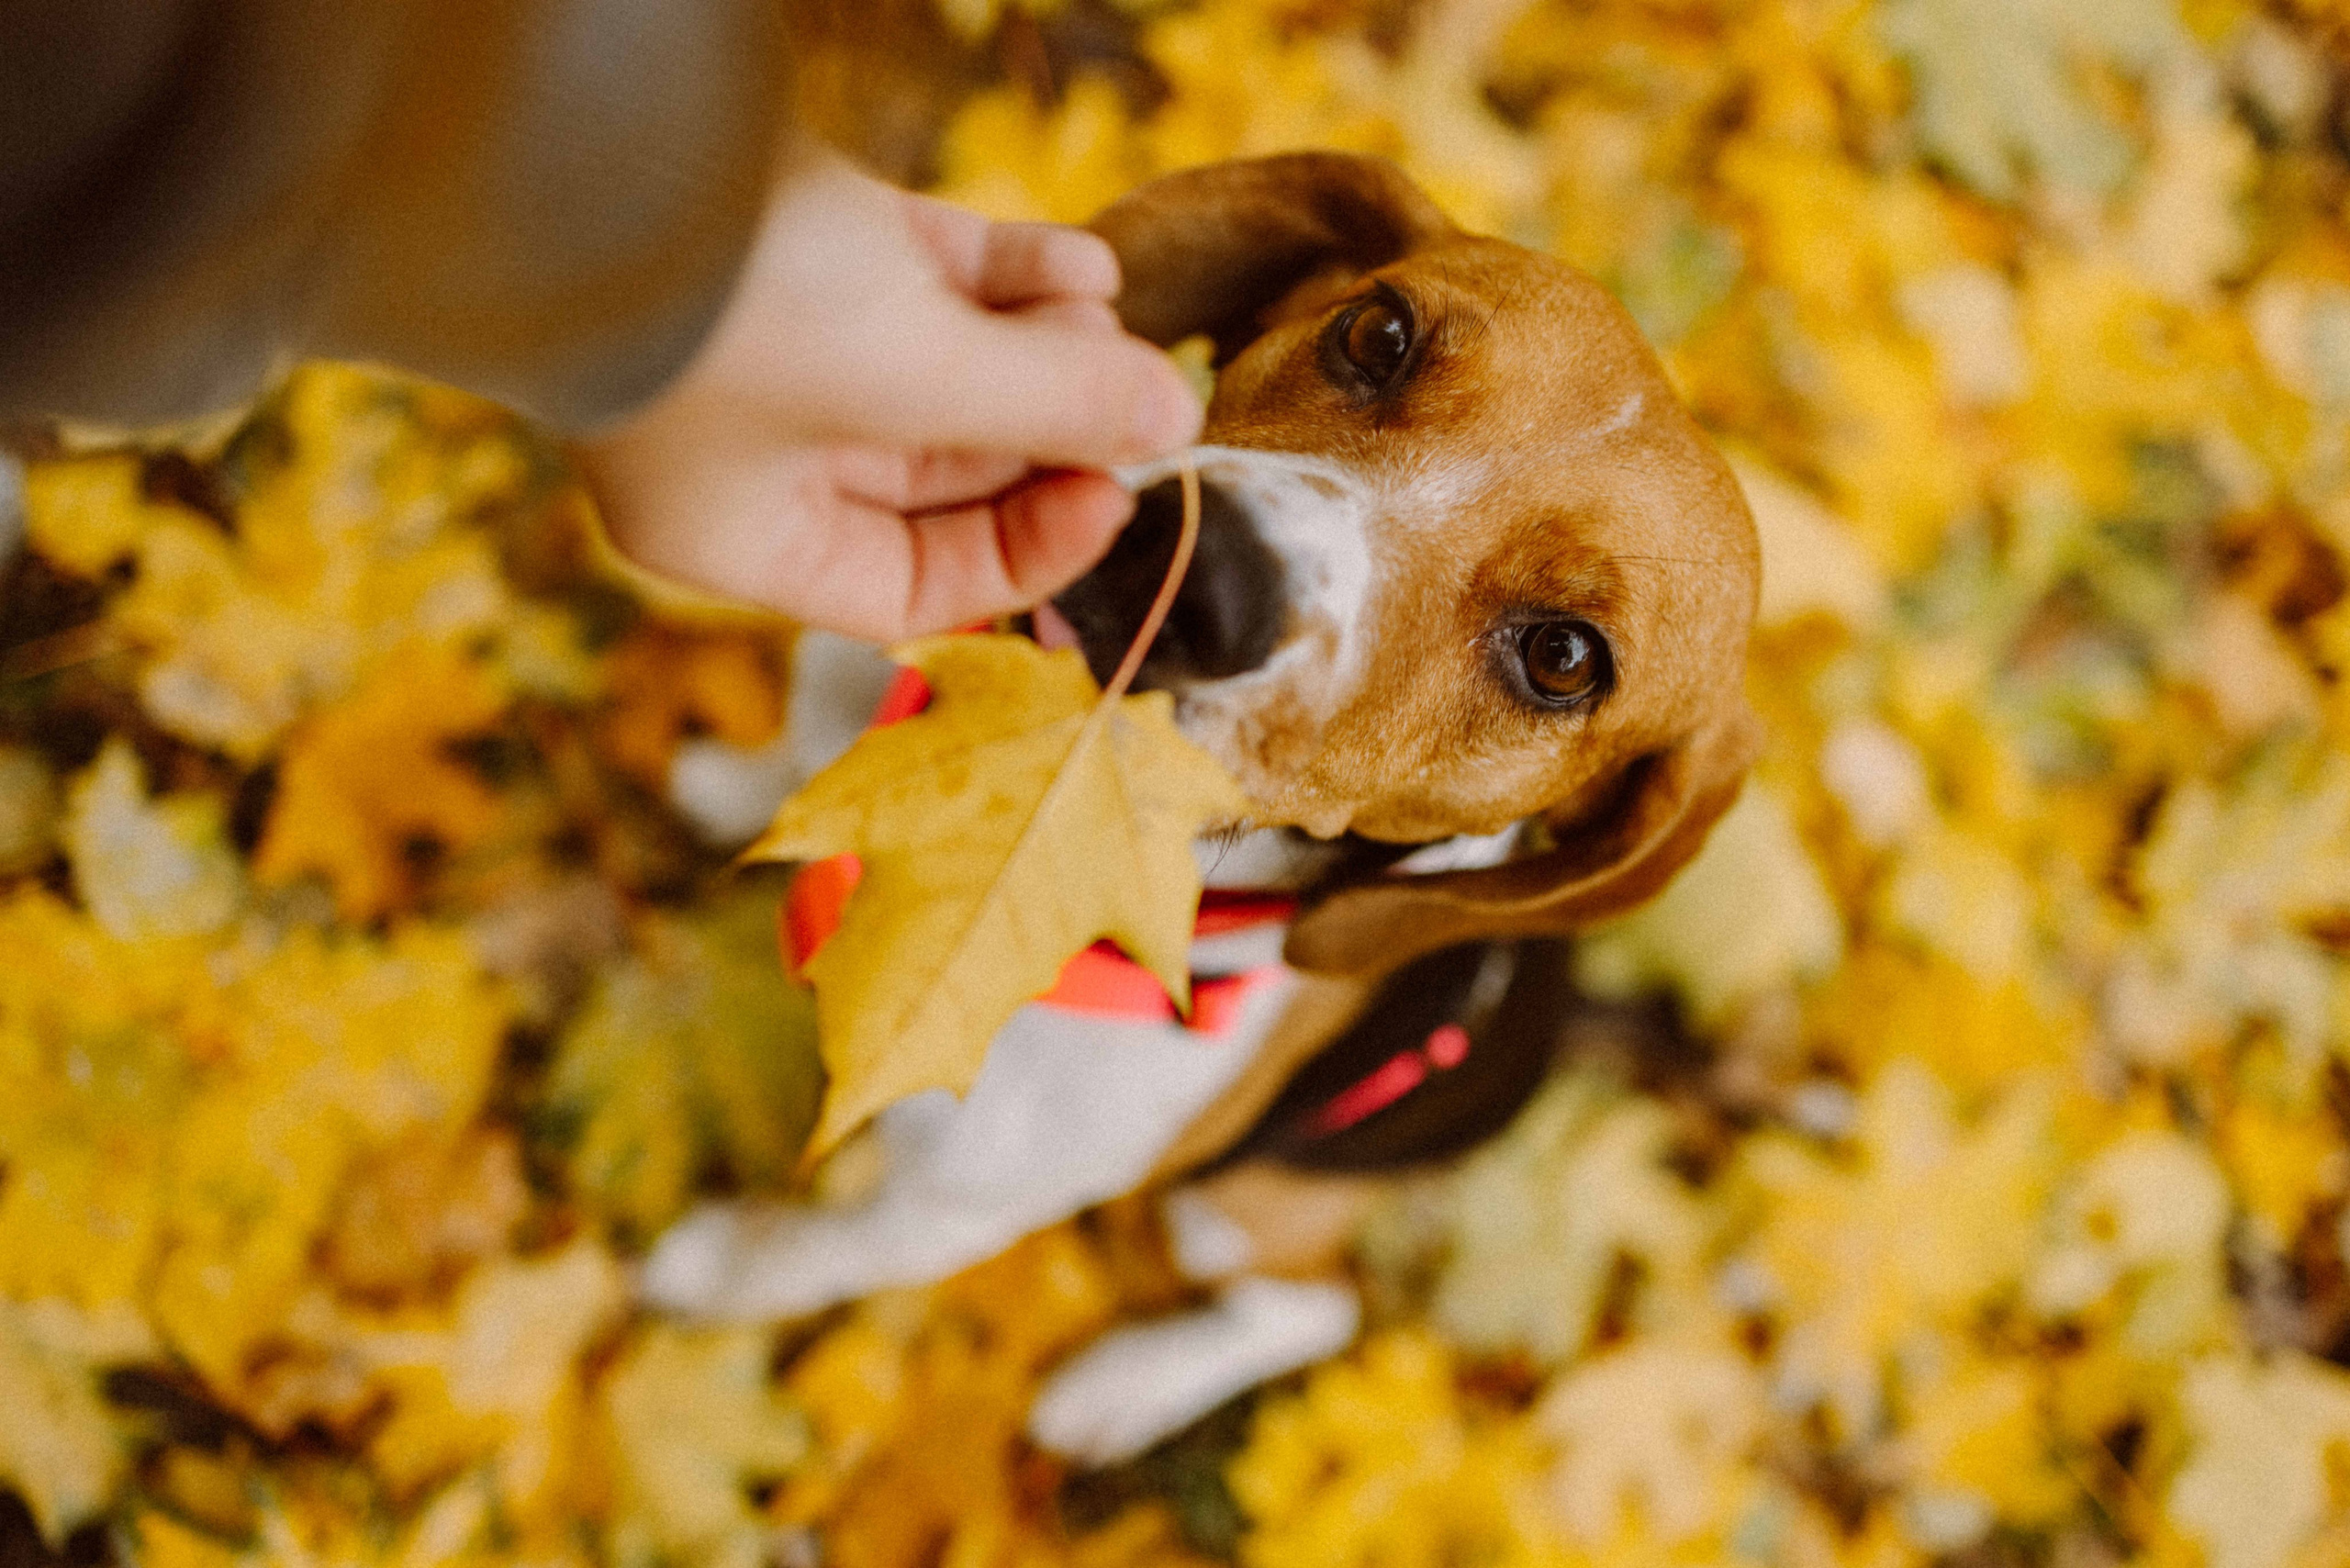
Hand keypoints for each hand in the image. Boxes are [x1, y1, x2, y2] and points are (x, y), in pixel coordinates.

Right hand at [574, 151, 1201, 640]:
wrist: (601, 115)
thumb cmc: (729, 296)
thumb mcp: (906, 377)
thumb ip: (1050, 407)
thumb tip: (1175, 419)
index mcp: (741, 534)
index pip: (912, 590)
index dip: (1027, 554)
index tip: (1117, 494)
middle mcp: (756, 451)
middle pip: (947, 475)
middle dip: (1048, 431)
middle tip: (1136, 390)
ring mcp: (778, 340)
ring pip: (946, 369)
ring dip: (1042, 347)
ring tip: (1100, 311)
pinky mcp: (804, 236)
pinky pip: (931, 279)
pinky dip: (1011, 275)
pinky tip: (1081, 266)